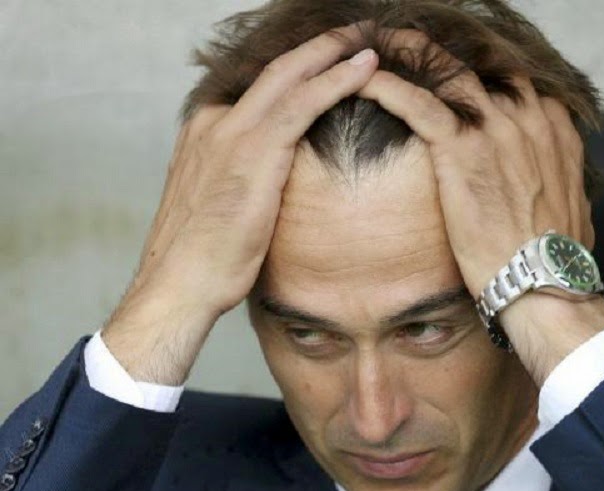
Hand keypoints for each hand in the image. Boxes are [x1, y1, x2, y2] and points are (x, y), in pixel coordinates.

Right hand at [102, 26, 378, 383]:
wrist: (179, 285)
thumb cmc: (204, 259)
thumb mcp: (222, 208)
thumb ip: (244, 182)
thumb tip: (273, 188)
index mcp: (206, 134)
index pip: (258, 93)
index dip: (296, 76)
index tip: (324, 69)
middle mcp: (214, 123)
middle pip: (274, 72)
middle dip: (317, 48)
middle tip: (352, 34)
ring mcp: (231, 132)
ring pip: (290, 77)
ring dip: (332, 52)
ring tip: (365, 39)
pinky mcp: (253, 151)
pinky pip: (303, 103)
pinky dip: (337, 80)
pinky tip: (366, 68)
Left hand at [357, 36, 603, 384]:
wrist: (545, 283)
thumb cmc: (551, 256)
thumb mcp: (567, 203)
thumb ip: (555, 175)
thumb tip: (546, 181)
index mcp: (553, 127)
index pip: (511, 81)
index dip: (478, 74)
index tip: (449, 76)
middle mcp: (528, 116)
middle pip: (479, 65)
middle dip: (442, 53)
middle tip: (409, 46)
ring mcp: (496, 129)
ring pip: (447, 72)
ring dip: (409, 55)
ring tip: (376, 47)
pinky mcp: (463, 149)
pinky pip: (419, 104)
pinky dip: (388, 87)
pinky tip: (364, 81)